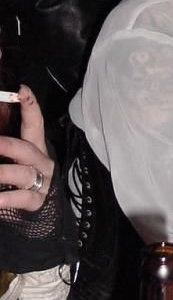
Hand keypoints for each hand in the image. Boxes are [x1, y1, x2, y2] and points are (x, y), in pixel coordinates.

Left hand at [0, 85, 52, 211]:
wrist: (41, 209)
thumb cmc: (21, 176)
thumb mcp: (15, 157)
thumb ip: (7, 141)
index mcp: (36, 146)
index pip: (35, 122)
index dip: (30, 106)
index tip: (22, 90)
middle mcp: (42, 161)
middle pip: (27, 149)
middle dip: (8, 145)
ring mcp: (42, 181)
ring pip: (24, 173)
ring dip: (3, 172)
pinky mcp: (37, 201)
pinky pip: (23, 198)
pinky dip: (7, 199)